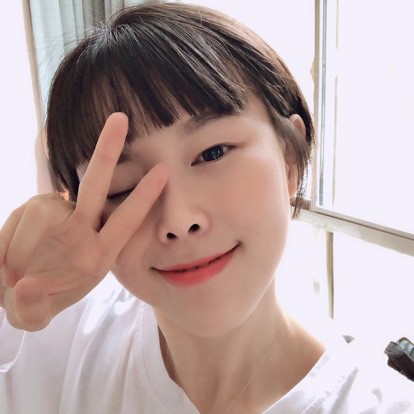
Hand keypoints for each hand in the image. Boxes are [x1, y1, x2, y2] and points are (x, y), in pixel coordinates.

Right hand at [0, 113, 167, 330]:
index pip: (125, 222)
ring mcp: (56, 217)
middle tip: (120, 117)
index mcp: (99, 254)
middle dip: (107, 152)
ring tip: (10, 275)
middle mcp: (82, 229)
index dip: (143, 198)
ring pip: (43, 209)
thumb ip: (32, 309)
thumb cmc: (34, 303)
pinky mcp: (31, 211)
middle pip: (96, 185)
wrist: (9, 292)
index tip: (164, 171)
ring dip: (22, 244)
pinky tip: (5, 263)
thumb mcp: (34, 317)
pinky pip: (21, 215)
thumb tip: (26, 285)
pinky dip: (8, 239)